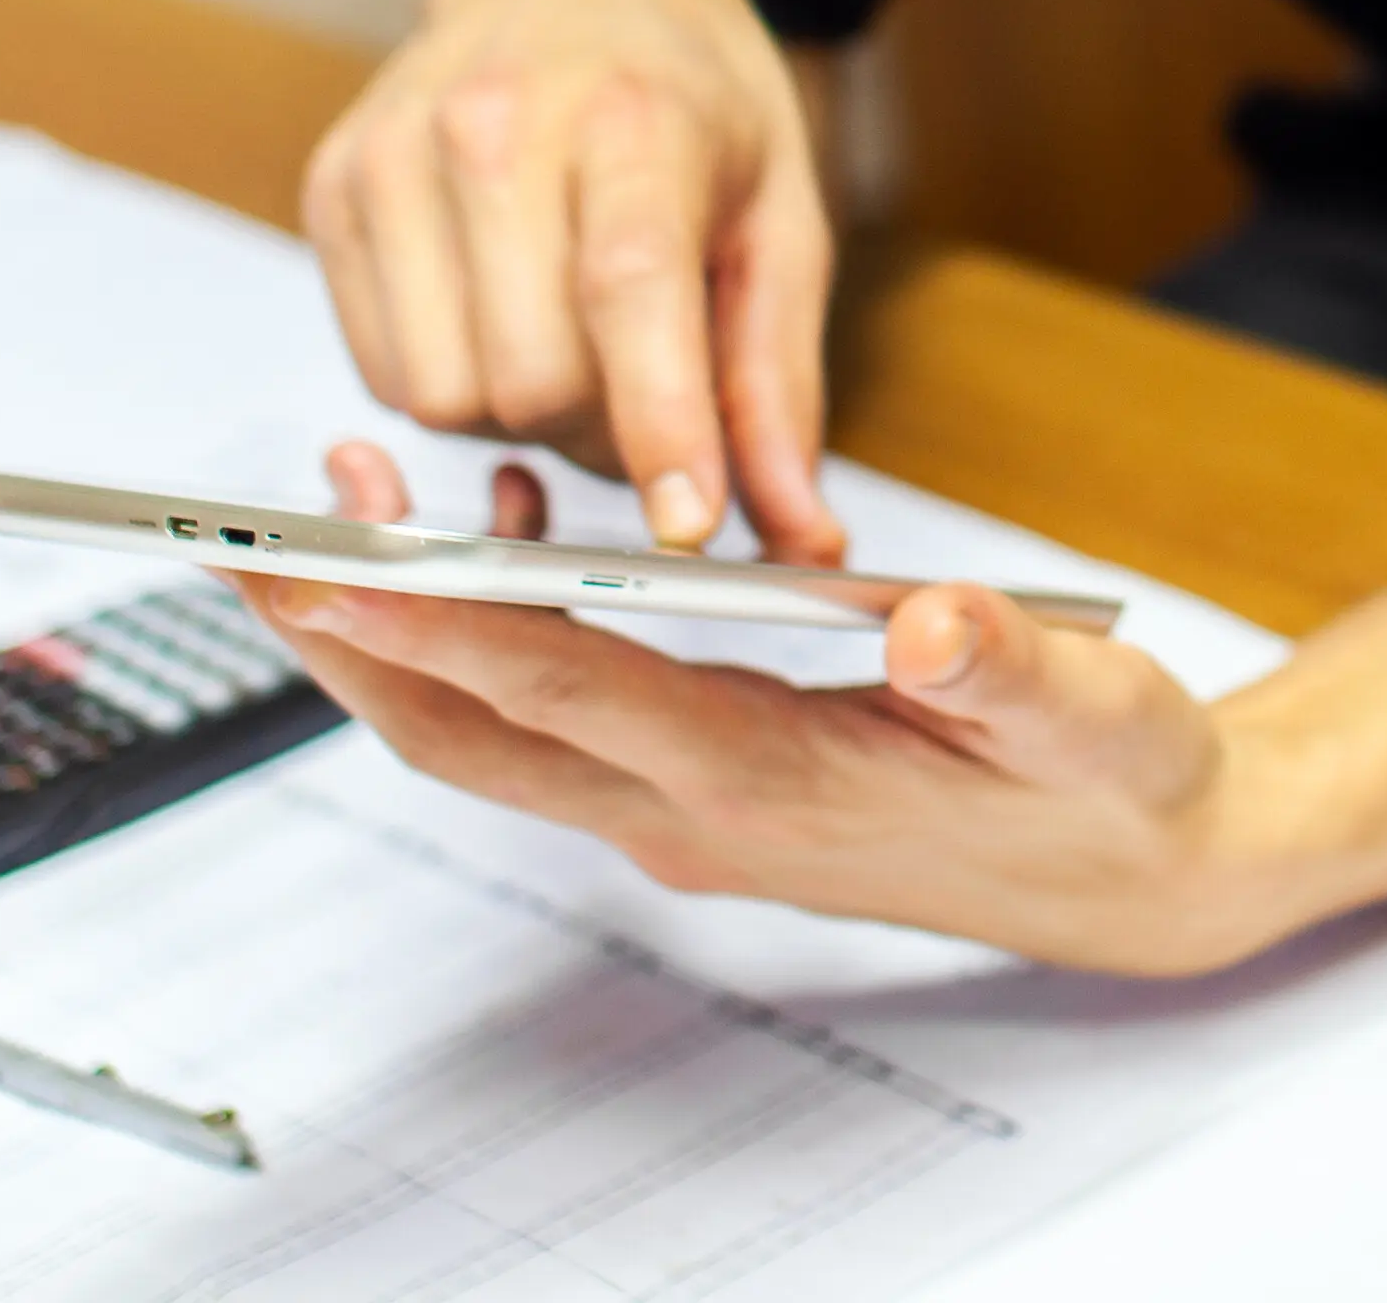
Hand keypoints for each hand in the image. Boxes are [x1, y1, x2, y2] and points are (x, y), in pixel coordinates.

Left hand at [240, 442, 1288, 971]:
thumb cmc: (1109, 783)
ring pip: (494, 731)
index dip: (450, 631)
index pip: (577, 696)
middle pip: (477, 733)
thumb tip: (929, 618)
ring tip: (340, 511)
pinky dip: (487, 638)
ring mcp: (686, 808)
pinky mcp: (695, 787)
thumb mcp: (1093, 714)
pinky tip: (502, 532)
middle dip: (352, 642)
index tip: (336, 575)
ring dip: (400, 636)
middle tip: (246, 539)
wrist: (1139, 875)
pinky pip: (551, 717)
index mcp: (776, 781)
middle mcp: (699, 808)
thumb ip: (1008, 664)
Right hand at [299, 0, 844, 561]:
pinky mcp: (334, 188)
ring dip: (515, 418)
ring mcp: (395, 153)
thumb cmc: (692, 101)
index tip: (686, 525)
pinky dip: (450, 383)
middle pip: (528, 378)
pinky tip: (498, 318)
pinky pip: (382, 373)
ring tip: (569, 344)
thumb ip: (779, 386)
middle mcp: (495, 124)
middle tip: (644, 396)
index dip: (658, 423)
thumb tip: (801, 540)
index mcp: (633, 116)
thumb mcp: (782, 219)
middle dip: (597, 433)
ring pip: (440, 396)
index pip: (629, 290)